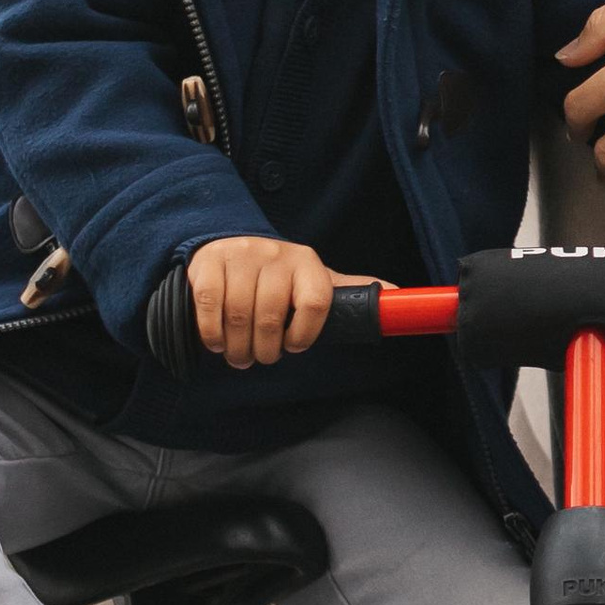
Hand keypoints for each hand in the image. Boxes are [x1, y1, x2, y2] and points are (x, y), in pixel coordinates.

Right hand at [186, 234, 350, 368]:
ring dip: (238, 348)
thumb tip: (395, 294)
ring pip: (240, 314)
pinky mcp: (209, 262)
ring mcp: (241, 255)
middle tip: (260, 358)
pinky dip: (212, 333)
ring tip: (240, 355)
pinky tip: (218, 341)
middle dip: (265, 350)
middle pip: (272, 315)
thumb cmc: (278, 276)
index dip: (305, 334)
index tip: (294, 346)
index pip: (316, 302)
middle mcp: (276, 254)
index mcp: (307, 262)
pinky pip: (209, 305)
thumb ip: (350, 290)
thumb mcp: (314, 280)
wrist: (231, 247)